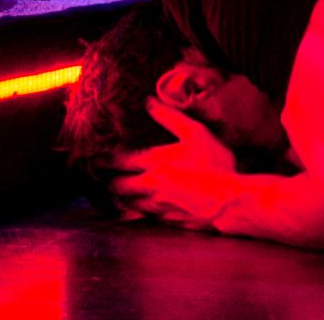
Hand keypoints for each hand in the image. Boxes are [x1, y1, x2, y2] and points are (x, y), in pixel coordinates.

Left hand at [113, 98, 246, 232]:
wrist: (229, 203)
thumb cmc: (214, 165)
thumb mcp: (195, 133)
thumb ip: (169, 117)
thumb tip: (148, 102)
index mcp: (154, 163)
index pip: (118, 161)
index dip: (104, 159)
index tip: (95, 157)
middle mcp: (149, 186)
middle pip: (117, 187)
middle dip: (109, 182)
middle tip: (105, 177)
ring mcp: (157, 207)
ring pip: (128, 204)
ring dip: (122, 197)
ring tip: (121, 191)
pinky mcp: (167, 222)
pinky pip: (145, 216)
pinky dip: (139, 210)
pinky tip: (144, 205)